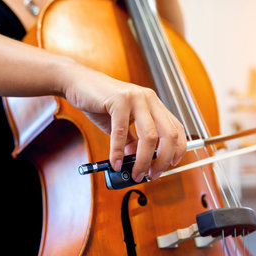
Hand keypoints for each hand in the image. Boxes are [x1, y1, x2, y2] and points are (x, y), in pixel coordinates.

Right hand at [62, 64, 185, 181]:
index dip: (178, 149)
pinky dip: (118, 153)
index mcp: (153, 104)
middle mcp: (149, 99)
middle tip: (152, 174)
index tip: (171, 165)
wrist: (78, 82)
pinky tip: (115, 163)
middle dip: (162, 160)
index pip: (176, 128)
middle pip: (168, 135)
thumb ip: (131, 140)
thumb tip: (137, 160)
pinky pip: (122, 133)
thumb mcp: (121, 122)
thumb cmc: (100, 102)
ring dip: (143, 161)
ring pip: (149, 136)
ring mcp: (136, 98)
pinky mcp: (119, 100)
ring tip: (135, 173)